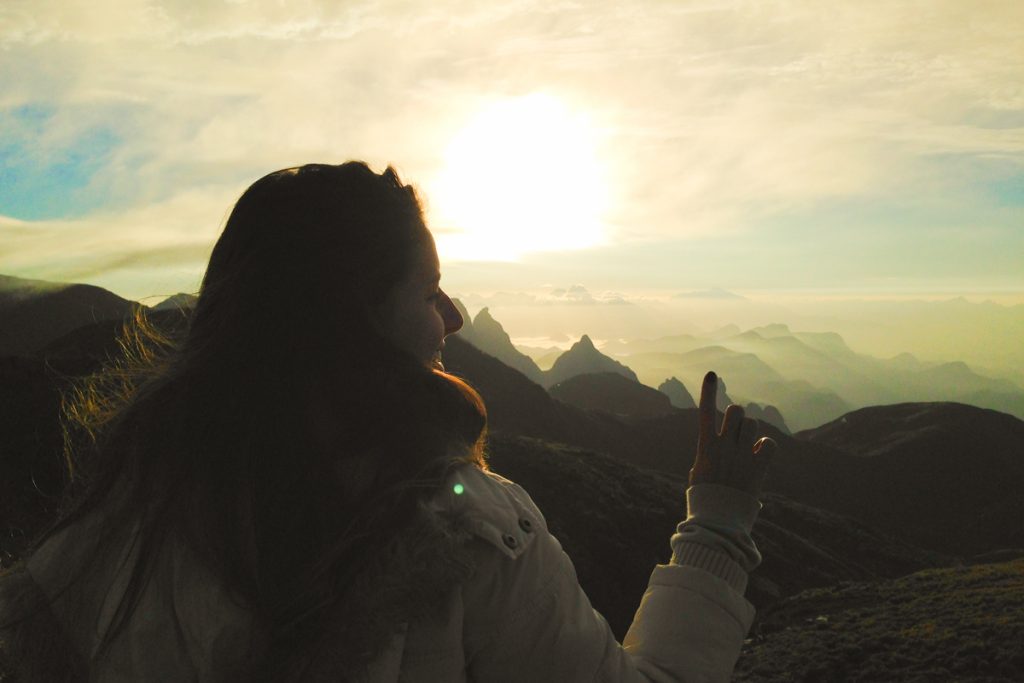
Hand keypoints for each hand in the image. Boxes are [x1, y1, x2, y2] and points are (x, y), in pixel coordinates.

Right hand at [689, 371, 774, 495]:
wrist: (718, 520)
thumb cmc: (705, 498)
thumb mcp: (699, 472)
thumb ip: (708, 453)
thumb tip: (715, 445)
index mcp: (706, 447)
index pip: (705, 412)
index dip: (708, 391)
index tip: (711, 374)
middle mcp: (724, 447)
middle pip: (736, 412)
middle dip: (738, 416)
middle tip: (737, 431)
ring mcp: (741, 456)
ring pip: (752, 425)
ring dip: (751, 432)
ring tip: (746, 448)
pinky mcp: (757, 468)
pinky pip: (768, 444)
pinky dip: (766, 447)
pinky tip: (759, 456)